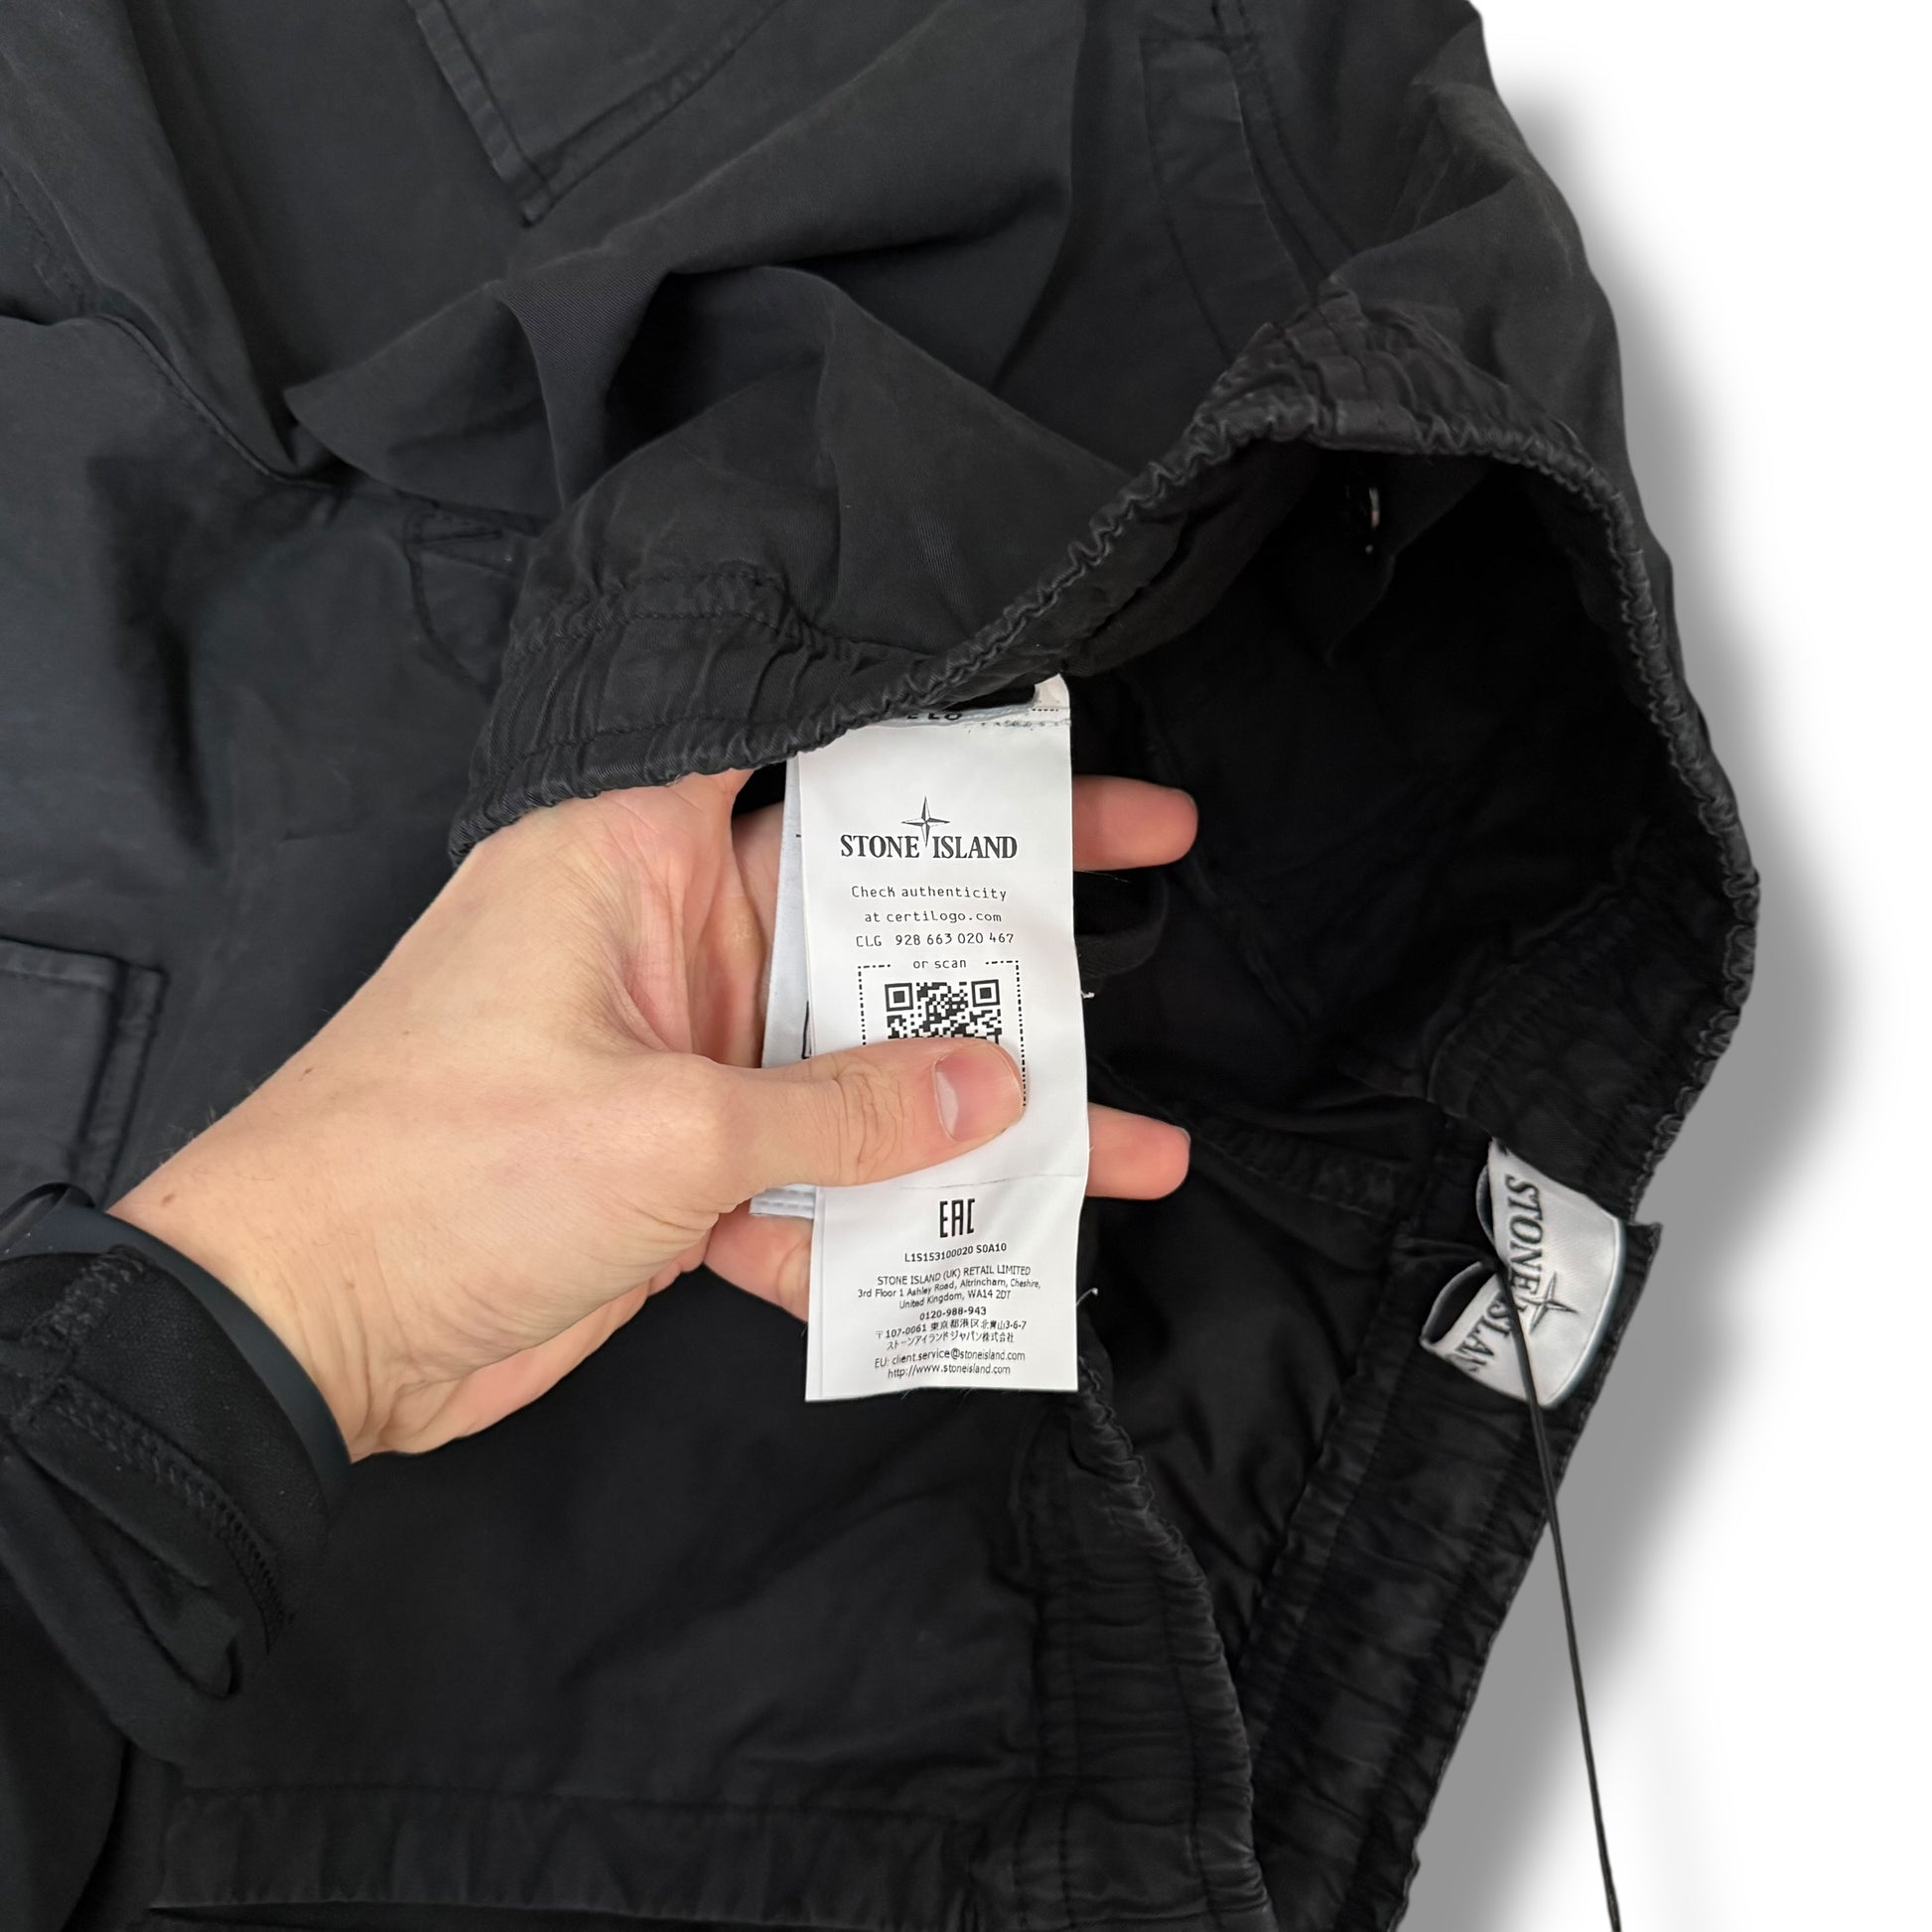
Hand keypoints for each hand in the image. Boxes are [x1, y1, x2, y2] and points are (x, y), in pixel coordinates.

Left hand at [114, 772, 1195, 1457]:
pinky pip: (815, 1178)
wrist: (290, 1335)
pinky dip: (887, 1224)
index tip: (1048, 722)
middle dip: (1004, 911)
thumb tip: (1002, 1086)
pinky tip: (997, 1256)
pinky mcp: (678, 1170)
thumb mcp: (667, 1127)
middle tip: (1149, 859)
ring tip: (1131, 1135)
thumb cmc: (438, 1171)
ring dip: (978, 1106)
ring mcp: (679, 1059)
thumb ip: (846, 1109)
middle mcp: (668, 940)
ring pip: (860, 1061)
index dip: (928, 730)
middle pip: (866, 905)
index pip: (803, 751)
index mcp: (635, 856)